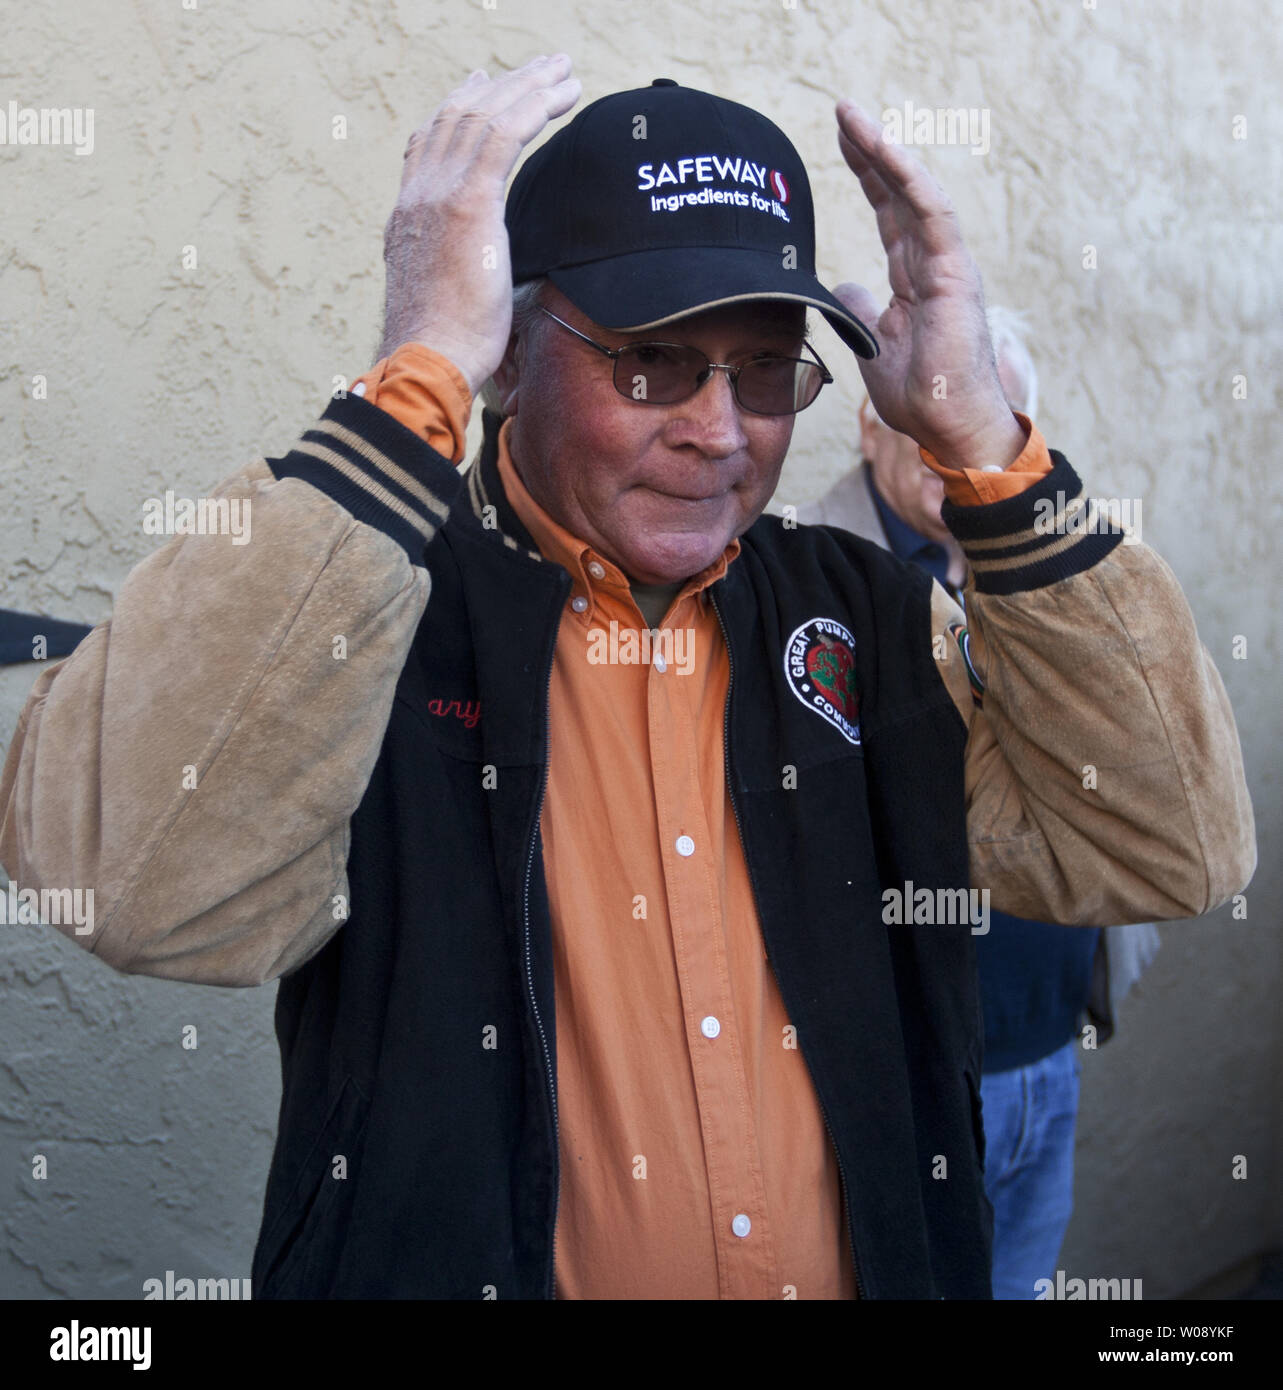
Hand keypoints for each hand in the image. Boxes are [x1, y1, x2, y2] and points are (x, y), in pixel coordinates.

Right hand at [379, 55, 580, 392]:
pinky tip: (564, 96)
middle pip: (458, 118)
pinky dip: (535, 107)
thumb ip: (460, 274)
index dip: (456, 109)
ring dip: (528, 86)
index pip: (427, 145)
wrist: (427, 362)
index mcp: (409, 218)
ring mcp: (439, 194)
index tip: (480, 86)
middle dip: (501, 85)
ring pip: (486, 116)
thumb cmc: (444, 352)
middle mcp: (418, 195)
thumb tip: (483, 283)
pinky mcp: (469, 202)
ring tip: (562, 70)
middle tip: (537, 66)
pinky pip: (505, 134)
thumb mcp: (446, 300)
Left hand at [832, 100, 1025, 472]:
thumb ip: (859, 312)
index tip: (839, 142)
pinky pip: (932, 214)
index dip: (866, 176)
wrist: (948, 426)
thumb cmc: (921, 395)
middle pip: (899, 194)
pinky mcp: (955, 274)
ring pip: (916, 193)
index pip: (889, 214)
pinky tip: (884, 150)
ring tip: (853, 117)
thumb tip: (841, 288)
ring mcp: (948, 266)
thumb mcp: (873, 347)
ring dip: (884, 152)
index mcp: (917, 277)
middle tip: (842, 111)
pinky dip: (908, 180)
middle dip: (870, 150)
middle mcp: (935, 262)